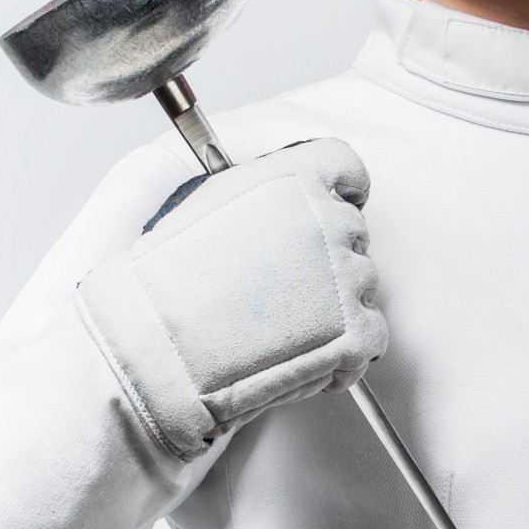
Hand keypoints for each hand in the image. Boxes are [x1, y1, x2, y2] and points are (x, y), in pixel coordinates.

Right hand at [76, 136, 387, 460]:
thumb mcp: (211, 204)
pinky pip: (372, 339)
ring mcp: (347, 277)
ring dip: (334, 311)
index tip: (335, 211)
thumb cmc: (168, 283)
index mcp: (293, 179)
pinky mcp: (355, 332)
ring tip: (279, 332)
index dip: (344, 193)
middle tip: (283, 294)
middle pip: (353, 236)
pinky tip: (302, 359)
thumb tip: (290, 210)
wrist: (156, 344)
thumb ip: (265, 197)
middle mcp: (327, 220)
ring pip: (362, 290)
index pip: (347, 169)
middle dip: (327, 263)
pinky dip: (347, 356)